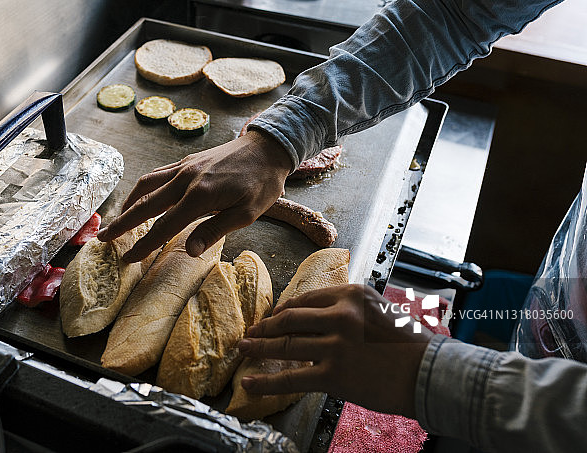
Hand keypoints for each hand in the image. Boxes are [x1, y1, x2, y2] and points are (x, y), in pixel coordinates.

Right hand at [96, 130, 292, 262]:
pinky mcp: (187, 161)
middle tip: (103, 238)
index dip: (144, 245)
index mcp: (201, 195)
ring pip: (146, 185)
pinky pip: (157, 174)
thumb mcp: (246, 214)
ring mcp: (184, 167)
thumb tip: (189, 252)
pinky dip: (143, 187)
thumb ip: (215, 231)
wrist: (268, 148)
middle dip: (122, 223)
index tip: (128, 259)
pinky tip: (140, 196)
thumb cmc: (262, 184)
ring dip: (129, 204)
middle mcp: (186, 179)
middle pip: (146, 204)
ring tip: (117, 220)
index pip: (164, 226)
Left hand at [236, 284, 433, 417]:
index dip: (283, 309)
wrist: (432, 373)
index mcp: (350, 295)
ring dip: (258, 348)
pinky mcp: (334, 374)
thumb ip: (348, 309)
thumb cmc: (410, 344)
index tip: (272, 317)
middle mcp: (340, 315)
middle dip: (265, 327)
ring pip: (285, 345)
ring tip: (243, 349)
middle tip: (250, 332)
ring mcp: (336, 345)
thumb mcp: (378, 310)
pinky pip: (291, 378)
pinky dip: (266, 381)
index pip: (305, 299)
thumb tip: (318, 317)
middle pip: (289, 319)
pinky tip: (250, 381)